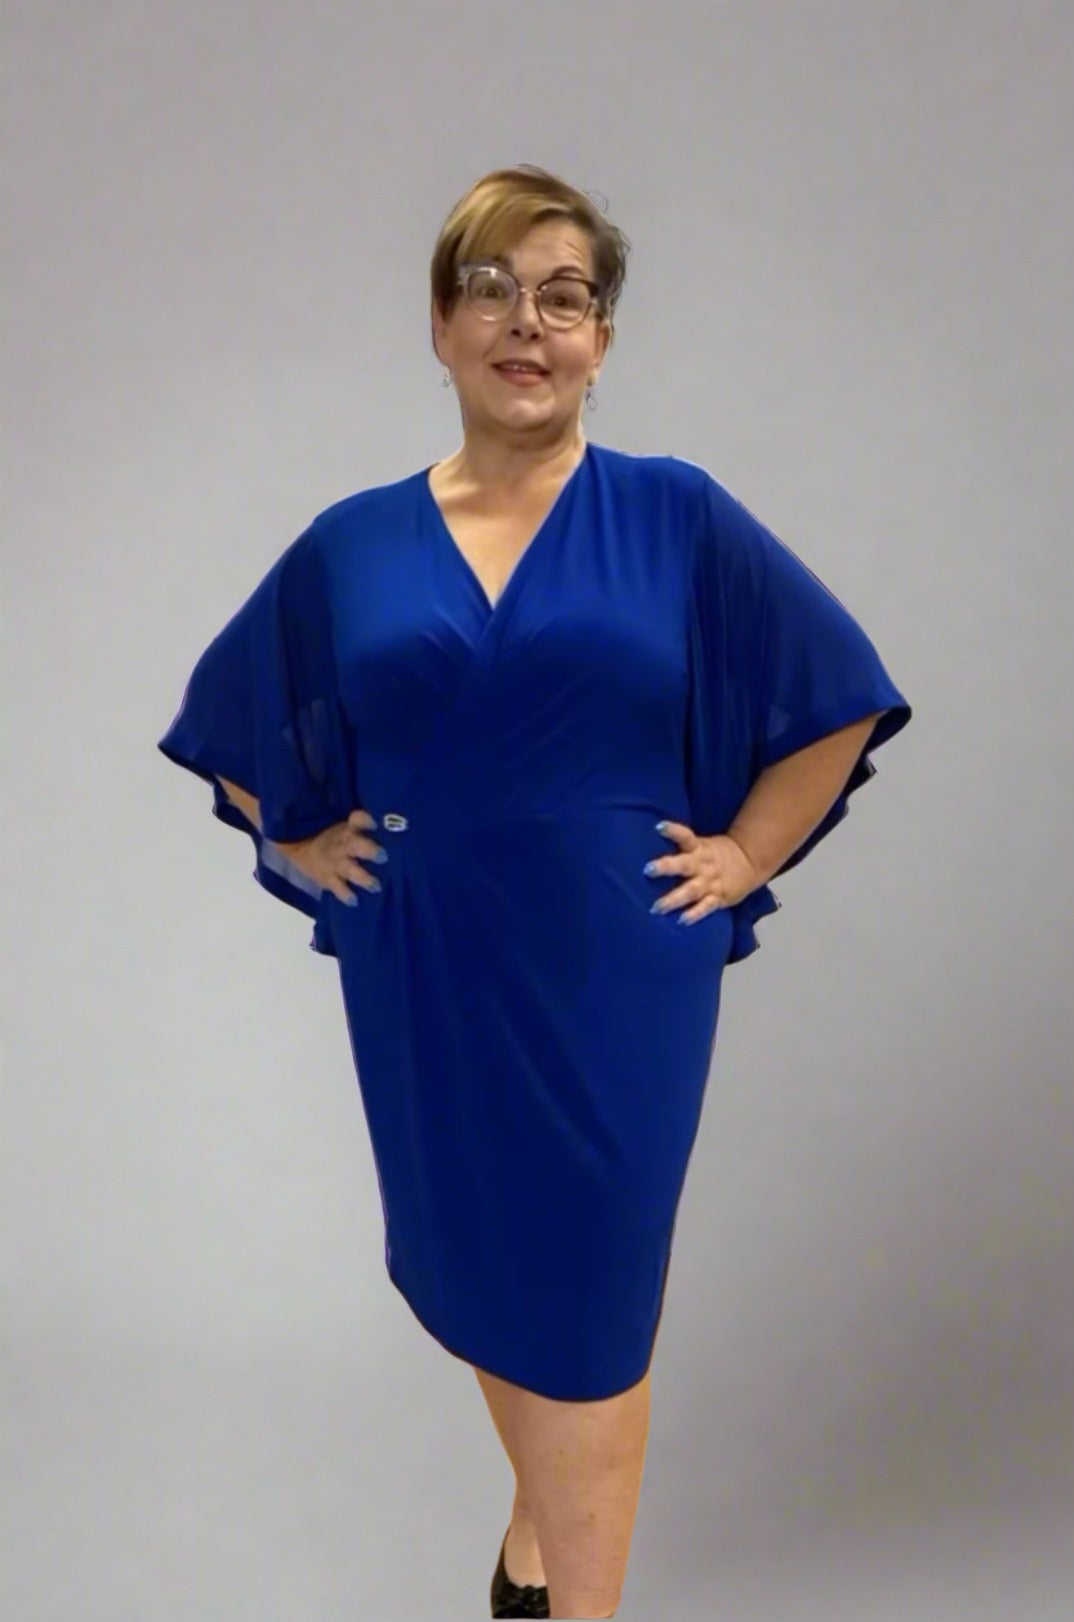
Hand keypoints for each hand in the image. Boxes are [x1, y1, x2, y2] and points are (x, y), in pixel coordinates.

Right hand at [274, 809, 384, 905]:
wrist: (305, 849)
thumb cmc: (338, 840)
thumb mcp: (348, 829)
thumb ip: (367, 832)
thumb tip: (397, 835)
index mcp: (349, 830)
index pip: (357, 819)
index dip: (366, 820)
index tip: (376, 823)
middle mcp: (343, 845)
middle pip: (355, 845)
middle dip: (370, 850)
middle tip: (383, 857)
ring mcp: (335, 863)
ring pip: (349, 869)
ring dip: (363, 878)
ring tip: (375, 886)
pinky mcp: (329, 879)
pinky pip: (337, 887)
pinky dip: (345, 894)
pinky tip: (354, 901)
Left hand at [644, 822, 762, 924]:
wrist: (751, 862)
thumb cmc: (716, 854)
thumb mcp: (703, 845)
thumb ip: (683, 848)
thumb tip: (647, 845)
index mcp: (699, 849)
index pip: (686, 836)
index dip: (673, 831)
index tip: (659, 826)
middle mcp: (703, 865)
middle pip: (684, 864)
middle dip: (667, 867)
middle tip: (648, 869)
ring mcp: (711, 882)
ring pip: (691, 890)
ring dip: (674, 898)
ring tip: (657, 907)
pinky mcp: (719, 898)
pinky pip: (706, 906)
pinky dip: (695, 914)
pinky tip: (682, 920)